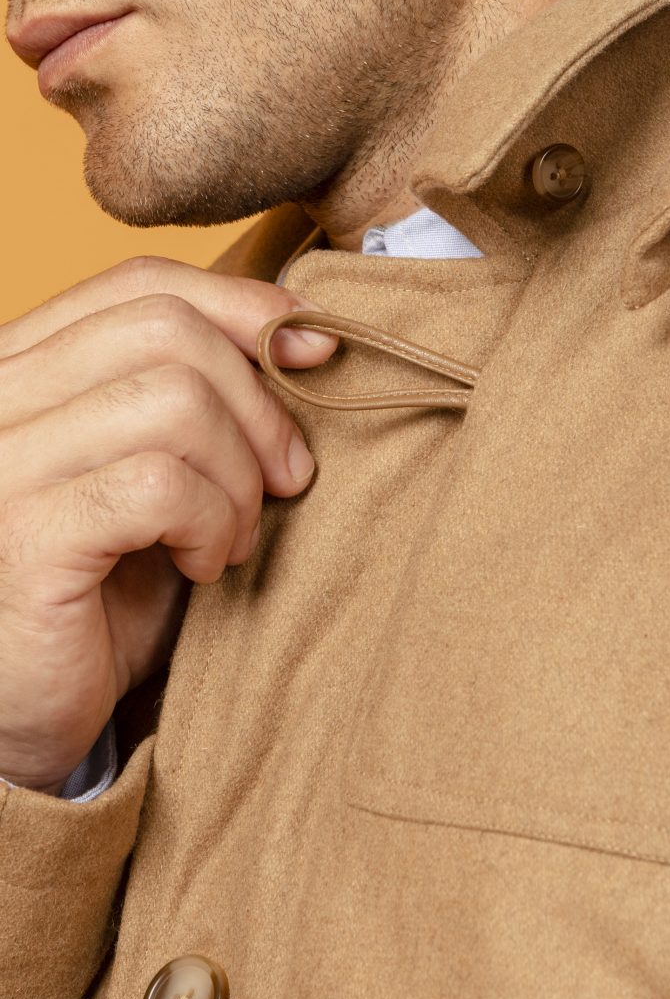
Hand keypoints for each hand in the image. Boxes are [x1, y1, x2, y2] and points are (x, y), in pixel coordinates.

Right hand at [0, 256, 333, 793]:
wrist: (25, 714)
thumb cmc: (100, 597)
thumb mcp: (158, 479)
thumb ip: (199, 403)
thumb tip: (301, 333)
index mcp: (22, 369)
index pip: (140, 285)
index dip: (242, 307)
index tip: (311, 352)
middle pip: (167, 332)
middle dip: (259, 406)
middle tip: (285, 481)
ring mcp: (2, 462)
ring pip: (174, 402)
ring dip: (238, 476)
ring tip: (234, 537)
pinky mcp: (25, 533)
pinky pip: (160, 486)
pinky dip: (212, 524)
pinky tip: (203, 566)